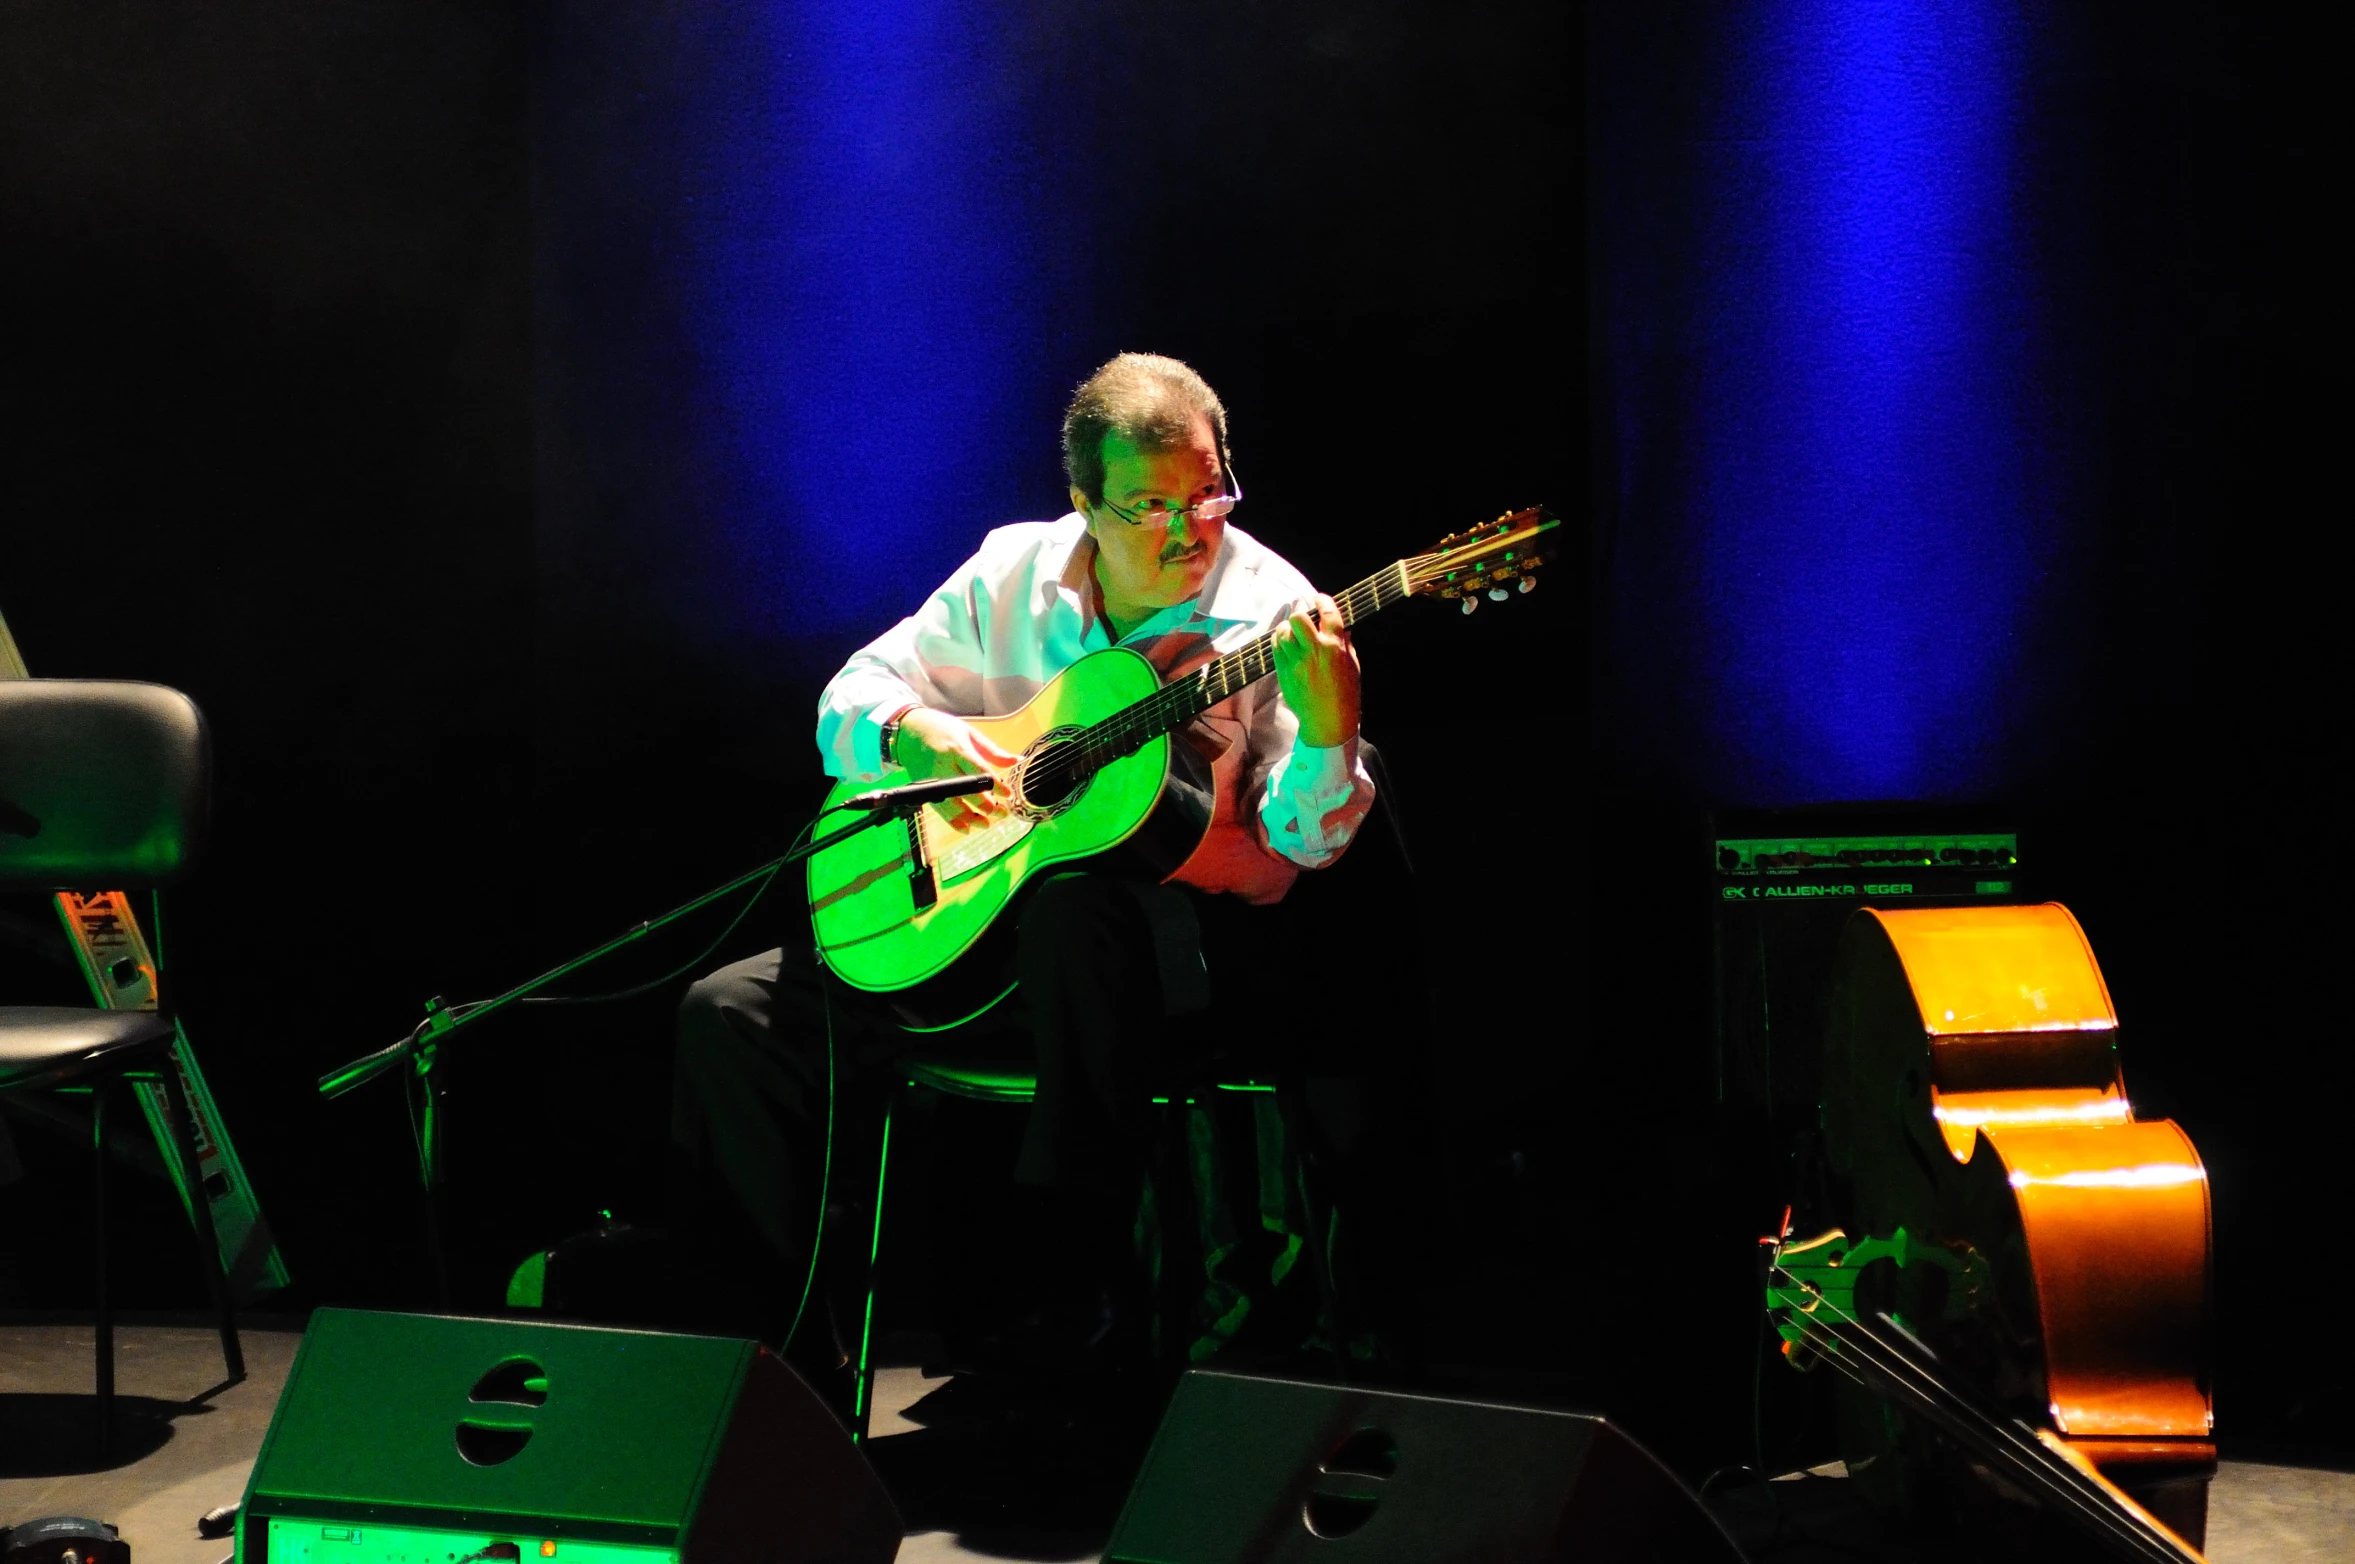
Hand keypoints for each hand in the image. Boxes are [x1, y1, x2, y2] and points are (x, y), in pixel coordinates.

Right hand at [891, 707, 1016, 828]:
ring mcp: (933, 779)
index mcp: (957, 749)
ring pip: (952, 804)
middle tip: (1002, 812)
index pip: (979, 771)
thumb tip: (1016, 760)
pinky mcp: (925, 788)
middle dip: (986, 805)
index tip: (1008, 794)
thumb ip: (992, 751)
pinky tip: (966, 828)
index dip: (995, 784)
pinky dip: (952, 822)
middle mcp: (944, 765)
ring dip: (971, 818)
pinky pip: (940, 809)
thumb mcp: (969, 733)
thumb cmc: (942, 729)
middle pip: (966, 790)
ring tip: (987, 824)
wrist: (908, 730)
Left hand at [1271, 593, 1360, 748]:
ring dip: (1287, 629)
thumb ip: (1346, 643)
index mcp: (1336, 648)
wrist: (1329, 721)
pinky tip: (1285, 644)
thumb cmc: (1345, 694)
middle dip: (1301, 616)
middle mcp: (1315, 651)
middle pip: (1299, 618)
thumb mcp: (1353, 665)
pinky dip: (1279, 641)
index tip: (1319, 598)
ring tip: (1292, 634)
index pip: (1329, 613)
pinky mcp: (1284, 672)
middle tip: (1304, 622)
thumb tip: (1341, 624)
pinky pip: (1275, 647)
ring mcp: (1297, 662)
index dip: (1323, 600)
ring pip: (1283, 631)